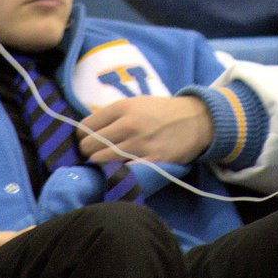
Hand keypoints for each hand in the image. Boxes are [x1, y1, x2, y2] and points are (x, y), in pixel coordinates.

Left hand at [78, 95, 212, 164]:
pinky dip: (116, 174)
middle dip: (87, 153)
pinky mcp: (152, 161)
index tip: (84, 142)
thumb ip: (113, 115)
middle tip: (93, 156)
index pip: (85, 126)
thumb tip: (86, 132)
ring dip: (98, 166)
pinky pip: (123, 172)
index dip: (80, 137)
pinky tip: (118, 173)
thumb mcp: (137, 103)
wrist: (198, 119)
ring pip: (101, 161)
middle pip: (89, 145)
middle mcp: (128, 124)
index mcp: (123, 107)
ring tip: (103, 166)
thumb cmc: (163, 112)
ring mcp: (140, 144)